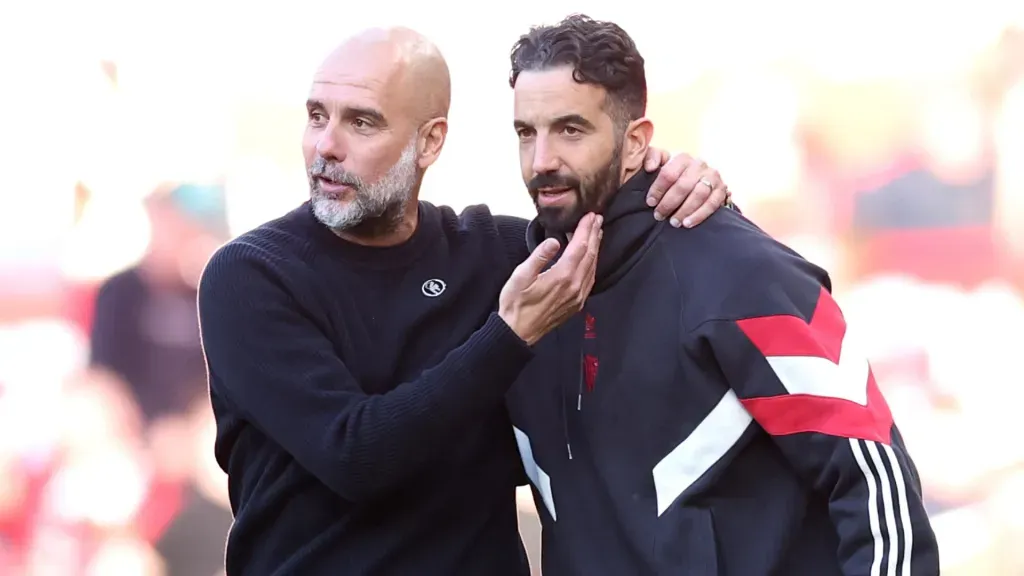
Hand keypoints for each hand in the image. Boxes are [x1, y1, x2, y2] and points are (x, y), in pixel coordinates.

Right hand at [499, 213, 602, 345]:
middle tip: (597, 218)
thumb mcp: (521, 276)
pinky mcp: (577, 303)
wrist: (518, 332)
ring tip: (596, 233)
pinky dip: (592, 264)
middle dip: (594, 235)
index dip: (585, 229)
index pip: (580, 247)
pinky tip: (590, 258)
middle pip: (590, 255)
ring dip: (595, 248)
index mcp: (562, 276)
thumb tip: (554, 241)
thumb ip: (539, 256)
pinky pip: (590, 279)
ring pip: (592, 267)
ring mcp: (578, 296)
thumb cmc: (515, 304)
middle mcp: (574, 286)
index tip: (589, 215)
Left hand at [642, 150, 731, 227]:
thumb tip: (650, 167)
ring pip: (699, 195)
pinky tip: (688, 223)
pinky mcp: (721, 189)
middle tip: (659, 215)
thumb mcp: (661, 163)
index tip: (650, 202)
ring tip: (673, 222)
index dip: (658, 189)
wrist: (697, 181)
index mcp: (683, 158)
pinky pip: (712, 204)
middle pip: (683, 185)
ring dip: (684, 210)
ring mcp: (712, 177)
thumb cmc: (674, 175)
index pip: (669, 173)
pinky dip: (699, 215)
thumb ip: (652, 158)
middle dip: (669, 203)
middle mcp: (699, 165)